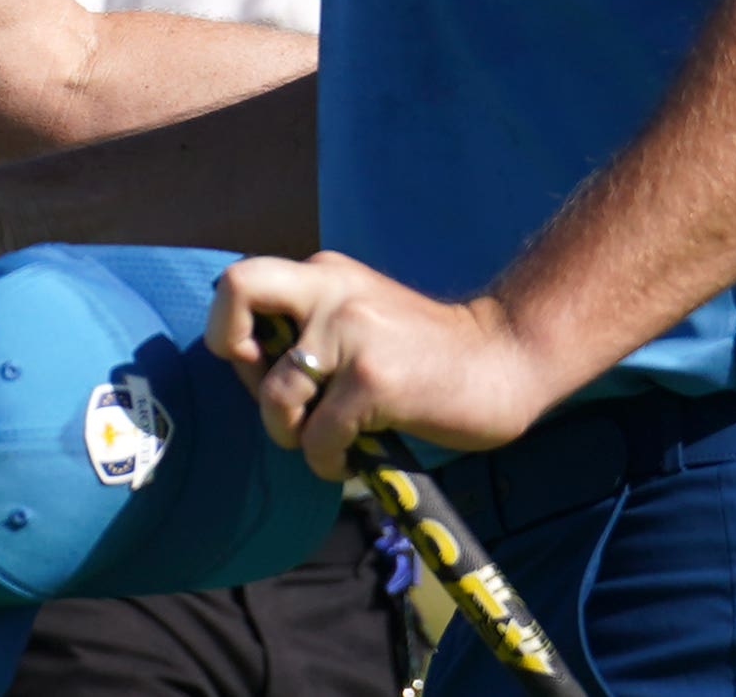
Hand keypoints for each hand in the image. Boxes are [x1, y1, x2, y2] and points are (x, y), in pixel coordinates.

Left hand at [206, 253, 564, 482]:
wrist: (505, 360)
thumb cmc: (424, 354)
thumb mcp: (358, 316)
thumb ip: (308, 326)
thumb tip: (245, 365)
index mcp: (324, 274)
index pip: (238, 281)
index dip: (230, 329)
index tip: (261, 364)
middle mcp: (331, 289)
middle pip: (236, 288)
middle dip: (233, 351)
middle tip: (273, 390)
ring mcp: (352, 332)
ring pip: (274, 393)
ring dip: (290, 434)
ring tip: (323, 441)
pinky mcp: (374, 381)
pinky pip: (318, 436)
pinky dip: (326, 461)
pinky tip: (350, 459)